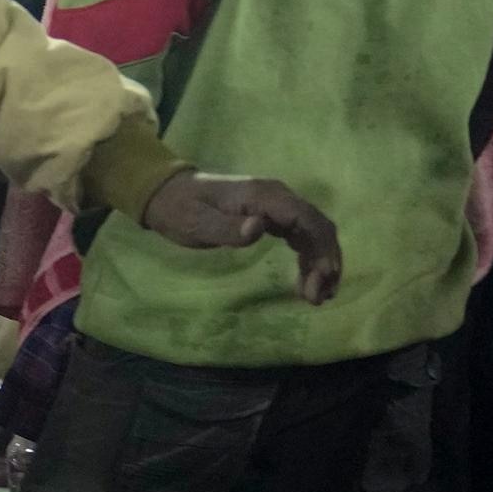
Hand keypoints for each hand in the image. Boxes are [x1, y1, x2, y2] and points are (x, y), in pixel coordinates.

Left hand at [142, 169, 344, 306]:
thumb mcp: (196, 222)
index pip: (305, 218)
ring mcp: (277, 207)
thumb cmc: (180, 209)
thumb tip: (258, 228)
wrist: (168, 194)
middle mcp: (277, 197)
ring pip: (312, 234)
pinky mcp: (273, 218)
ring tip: (318, 297)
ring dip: (320, 264)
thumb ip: (227, 227)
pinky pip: (300, 238)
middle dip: (324, 261)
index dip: (319, 246)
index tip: (323, 276)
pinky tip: (308, 283)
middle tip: (318, 297)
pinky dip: (308, 260)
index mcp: (263, 196)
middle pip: (316, 227)